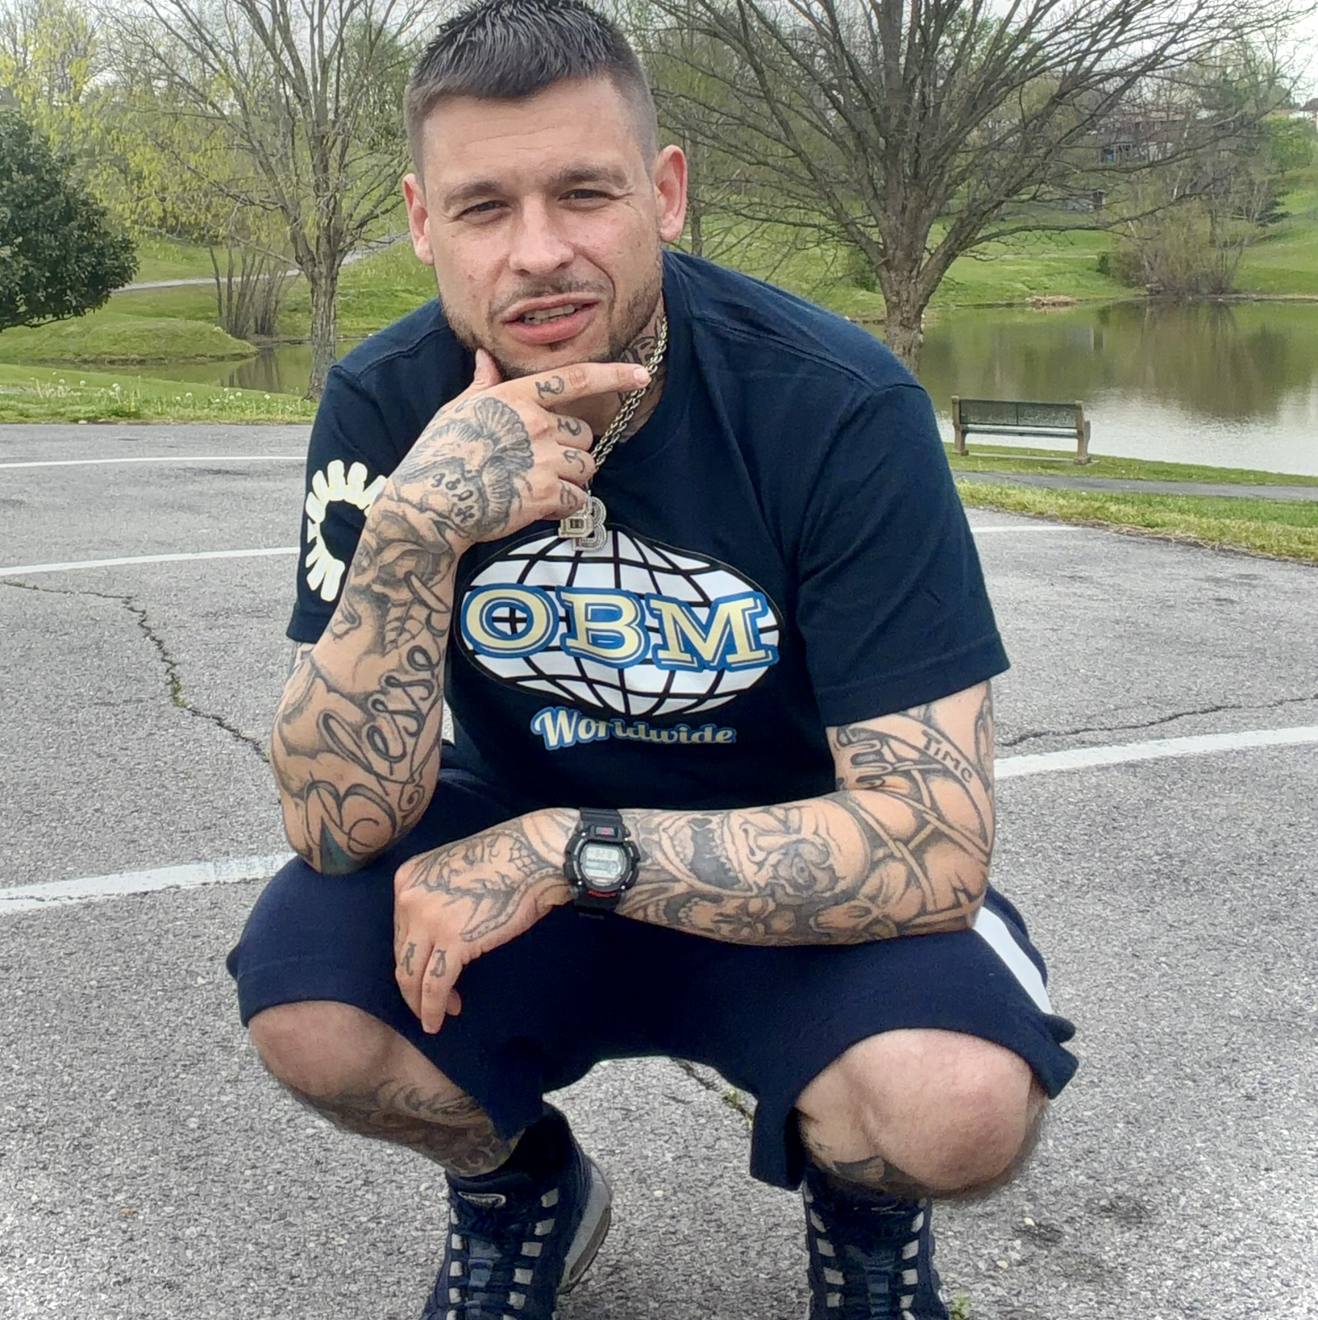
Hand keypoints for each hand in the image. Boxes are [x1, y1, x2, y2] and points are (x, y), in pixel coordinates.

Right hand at [385, 351, 650, 550]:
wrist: (429, 504)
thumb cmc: (439, 455)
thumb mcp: (456, 411)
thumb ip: (482, 386)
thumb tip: (484, 359)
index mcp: (517, 398)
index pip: (575, 379)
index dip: (613, 376)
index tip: (641, 375)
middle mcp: (536, 424)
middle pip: (584, 434)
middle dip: (572, 450)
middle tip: (542, 464)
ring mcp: (543, 459)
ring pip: (586, 467)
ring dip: (572, 480)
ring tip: (540, 486)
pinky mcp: (544, 494)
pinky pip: (578, 498)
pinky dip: (565, 506)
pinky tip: (540, 507)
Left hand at [393, 815, 572, 1033]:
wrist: (534, 855)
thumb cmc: (506, 859)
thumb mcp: (453, 870)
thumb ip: (436, 896)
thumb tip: (438, 932)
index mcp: (408, 877)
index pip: (401, 930)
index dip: (414, 957)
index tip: (427, 972)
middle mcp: (409, 897)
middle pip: (403, 953)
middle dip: (414, 983)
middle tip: (431, 1001)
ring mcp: (428, 919)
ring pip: (410, 975)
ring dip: (419, 1003)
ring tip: (432, 1018)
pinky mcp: (453, 941)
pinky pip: (434, 985)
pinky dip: (433, 1009)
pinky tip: (438, 1021)